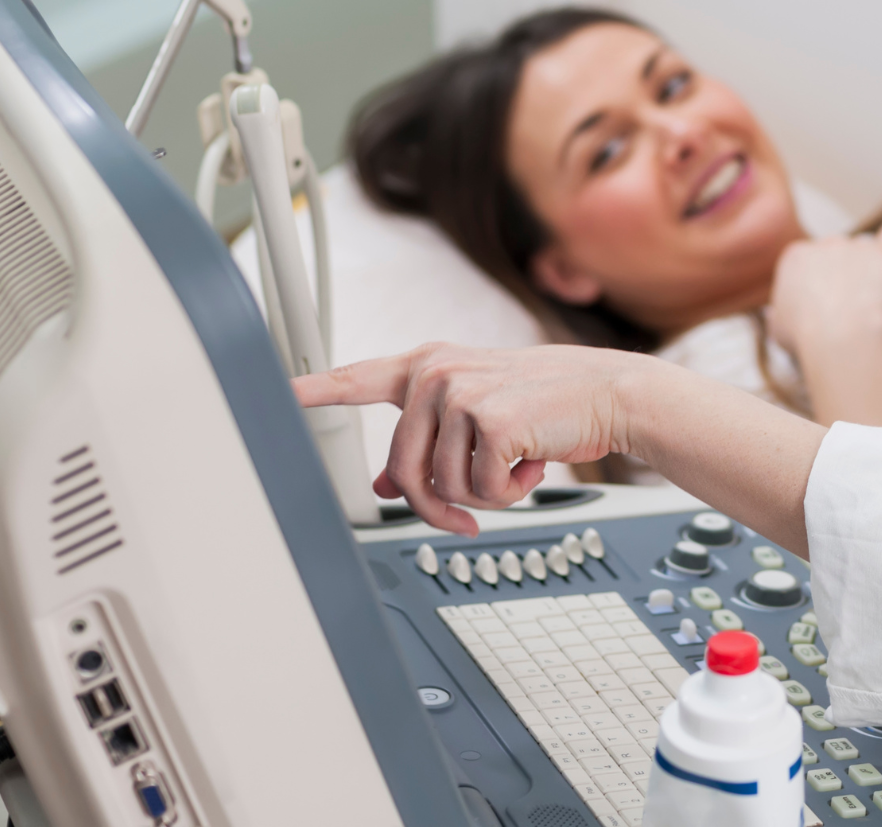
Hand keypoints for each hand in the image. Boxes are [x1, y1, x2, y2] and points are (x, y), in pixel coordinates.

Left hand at [296, 343, 709, 534]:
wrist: (609, 393)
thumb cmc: (547, 405)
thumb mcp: (480, 418)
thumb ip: (429, 444)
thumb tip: (384, 488)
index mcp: (427, 366)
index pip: (355, 378)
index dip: (311, 391)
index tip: (273, 393)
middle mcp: (435, 372)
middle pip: (402, 470)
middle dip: (437, 506)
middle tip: (467, 516)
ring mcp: (458, 392)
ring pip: (441, 485)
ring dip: (484, 495)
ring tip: (516, 466)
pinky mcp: (487, 419)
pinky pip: (479, 489)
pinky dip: (509, 492)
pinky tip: (531, 463)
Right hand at [768, 226, 881, 427]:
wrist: (843, 339)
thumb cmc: (809, 337)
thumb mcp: (779, 328)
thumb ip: (781, 313)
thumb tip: (778, 315)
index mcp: (796, 258)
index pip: (807, 261)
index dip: (817, 282)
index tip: (824, 302)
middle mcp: (826, 244)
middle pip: (837, 253)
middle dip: (842, 274)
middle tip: (850, 305)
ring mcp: (859, 246)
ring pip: (866, 250)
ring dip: (869, 267)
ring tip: (875, 299)